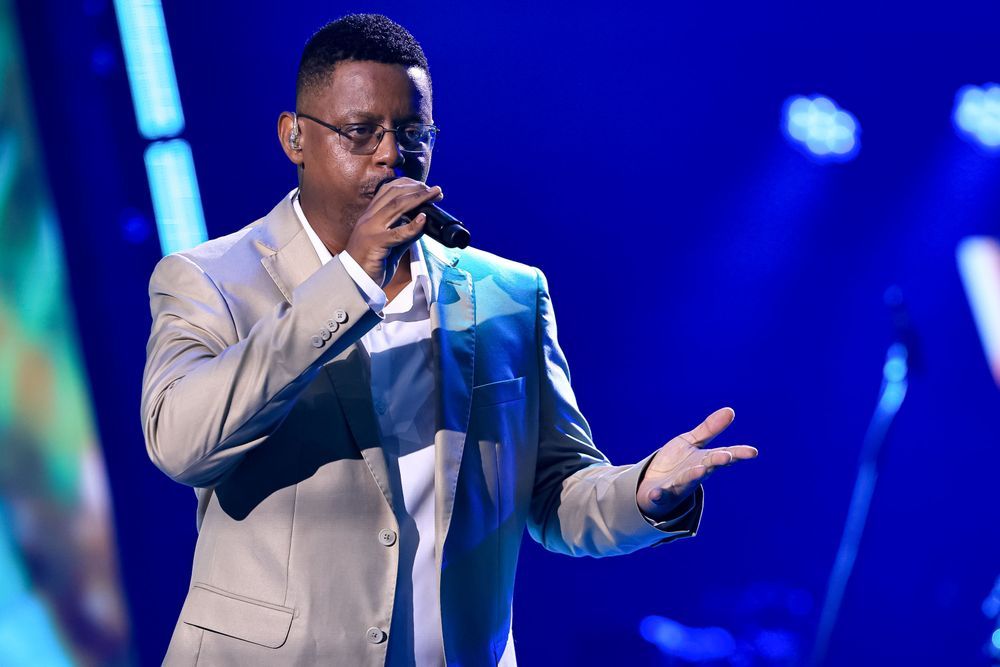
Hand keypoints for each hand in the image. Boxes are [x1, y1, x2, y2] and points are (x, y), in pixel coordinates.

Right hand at [344, 177, 443, 286]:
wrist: (353, 283)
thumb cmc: (371, 264)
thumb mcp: (391, 245)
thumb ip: (405, 234)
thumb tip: (423, 222)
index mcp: (370, 216)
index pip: (388, 190)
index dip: (408, 184)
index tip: (425, 186)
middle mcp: (369, 218)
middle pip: (394, 193)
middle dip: (417, 189)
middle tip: (436, 191)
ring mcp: (370, 229)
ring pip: (396, 206)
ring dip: (418, 198)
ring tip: (435, 195)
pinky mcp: (375, 244)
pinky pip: (396, 233)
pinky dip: (412, 225)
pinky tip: (423, 219)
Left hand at [636, 407, 757, 520]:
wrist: (654, 486)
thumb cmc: (677, 463)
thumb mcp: (691, 442)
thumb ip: (709, 429)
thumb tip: (731, 410)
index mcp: (704, 460)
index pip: (723, 455)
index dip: (738, 453)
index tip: (753, 452)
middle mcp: (694, 473)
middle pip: (708, 466)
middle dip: (716, 461)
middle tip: (727, 456)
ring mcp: (678, 484)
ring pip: (686, 480)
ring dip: (693, 475)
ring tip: (701, 469)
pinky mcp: (660, 494)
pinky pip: (660, 495)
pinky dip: (658, 495)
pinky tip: (656, 493)